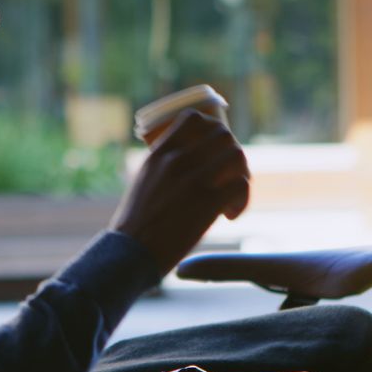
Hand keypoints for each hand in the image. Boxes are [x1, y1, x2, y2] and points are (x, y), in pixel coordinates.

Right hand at [111, 110, 249, 273]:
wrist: (129, 254)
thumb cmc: (134, 225)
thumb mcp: (143, 182)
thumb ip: (163, 168)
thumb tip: (185, 162)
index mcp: (159, 153)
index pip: (193, 118)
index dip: (211, 130)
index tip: (212, 151)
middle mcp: (176, 161)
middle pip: (223, 134)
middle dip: (231, 154)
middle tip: (227, 178)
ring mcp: (193, 180)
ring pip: (236, 155)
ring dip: (240, 175)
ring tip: (229, 197)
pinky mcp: (207, 203)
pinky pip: (241, 184)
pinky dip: (242, 199)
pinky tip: (229, 215)